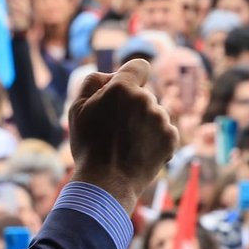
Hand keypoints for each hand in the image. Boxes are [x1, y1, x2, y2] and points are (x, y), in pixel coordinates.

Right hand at [68, 59, 180, 213]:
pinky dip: (155, 140)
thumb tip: (111, 75)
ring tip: (127, 145)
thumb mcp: (77, 108)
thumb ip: (93, 82)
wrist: (106, 183)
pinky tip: (139, 152)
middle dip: (133, 107)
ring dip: (144, 124)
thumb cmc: (88, 145)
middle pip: (144, 95)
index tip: (125, 90)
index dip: (131, 76)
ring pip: (155, 114)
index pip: (139, 66)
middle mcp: (146, 99)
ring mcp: (161, 119)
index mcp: (123, 87)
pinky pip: (165, 131)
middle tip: (116, 130)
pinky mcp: (171, 138)